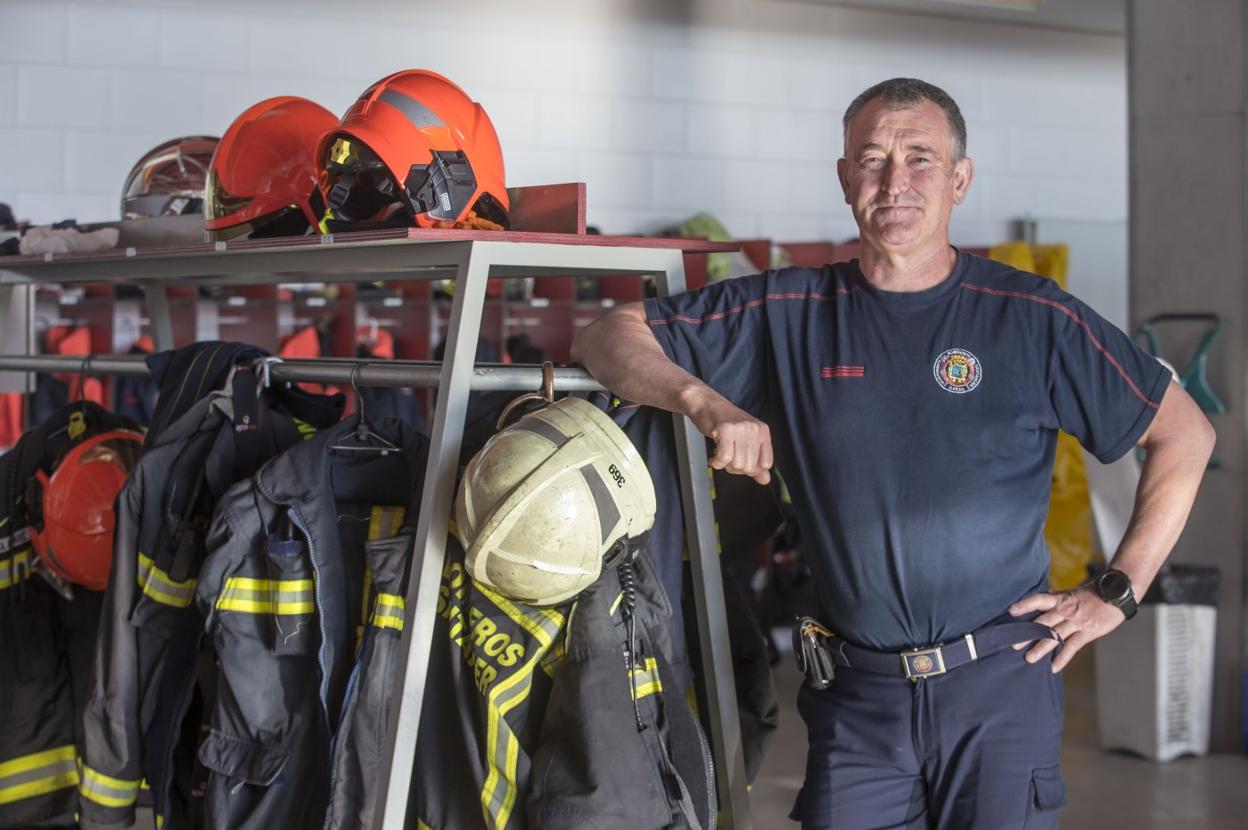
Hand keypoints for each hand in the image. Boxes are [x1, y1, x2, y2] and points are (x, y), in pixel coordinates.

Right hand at [685, 392, 772, 485]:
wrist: (707, 404)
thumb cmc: (725, 423)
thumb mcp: (745, 440)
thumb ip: (756, 461)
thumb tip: (765, 480)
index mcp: (762, 431)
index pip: (766, 463)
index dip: (752, 469)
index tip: (741, 464)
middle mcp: (754, 429)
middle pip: (750, 466)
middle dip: (735, 468)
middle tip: (727, 459)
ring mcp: (740, 429)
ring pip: (737, 463)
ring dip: (725, 465)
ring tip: (720, 455)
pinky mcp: (725, 430)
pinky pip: (724, 458)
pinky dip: (717, 463)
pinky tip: (713, 458)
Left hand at [1009, 584, 1126, 671]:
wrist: (1115, 594)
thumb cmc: (1090, 595)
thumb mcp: (1069, 594)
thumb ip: (1054, 601)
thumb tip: (1037, 604)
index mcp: (1059, 599)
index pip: (1039, 600)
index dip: (1025, 604)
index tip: (1011, 611)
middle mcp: (1065, 610)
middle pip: (1043, 622)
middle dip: (1027, 634)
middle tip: (1013, 644)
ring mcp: (1076, 622)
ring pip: (1055, 636)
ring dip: (1041, 648)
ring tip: (1029, 659)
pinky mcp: (1087, 632)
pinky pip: (1072, 646)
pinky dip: (1063, 657)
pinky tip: (1054, 667)